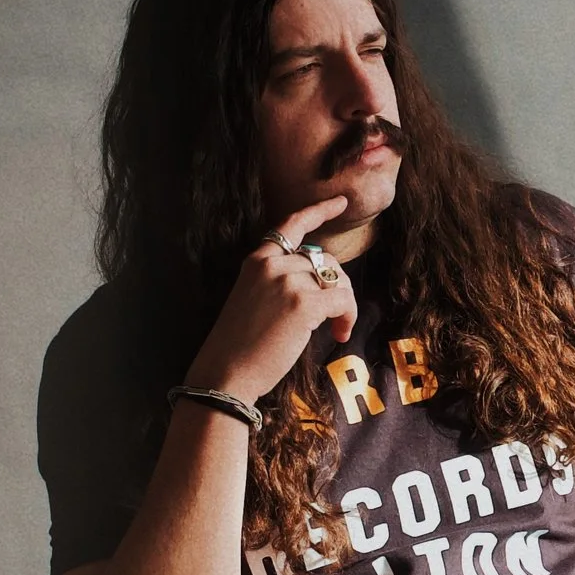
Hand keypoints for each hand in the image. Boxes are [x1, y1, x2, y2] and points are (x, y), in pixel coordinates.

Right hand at [188, 199, 358, 402]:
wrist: (226, 372)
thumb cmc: (240, 346)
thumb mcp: (253, 300)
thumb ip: (281, 282)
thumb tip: (322, 283)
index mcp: (257, 260)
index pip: (292, 225)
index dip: (319, 211)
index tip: (340, 202)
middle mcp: (272, 264)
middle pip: (325, 260)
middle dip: (338, 285)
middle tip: (336, 318)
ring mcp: (288, 282)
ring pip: (338, 280)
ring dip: (345, 305)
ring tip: (336, 330)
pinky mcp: (304, 304)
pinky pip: (343, 300)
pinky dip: (348, 317)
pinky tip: (338, 334)